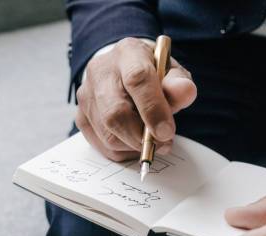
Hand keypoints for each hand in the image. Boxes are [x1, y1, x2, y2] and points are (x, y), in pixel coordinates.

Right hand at [75, 37, 196, 161]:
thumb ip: (179, 83)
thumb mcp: (171, 72)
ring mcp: (86, 96)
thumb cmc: (150, 74)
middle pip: (115, 113)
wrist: (122, 71)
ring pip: (108, 134)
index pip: (137, 79)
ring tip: (151, 142)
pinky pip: (101, 145)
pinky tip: (134, 143)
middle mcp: (100, 72)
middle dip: (141, 136)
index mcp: (127, 53)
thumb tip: (185, 92)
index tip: (166, 132)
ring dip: (133, 146)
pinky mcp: (81, 116)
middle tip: (162, 144)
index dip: (153, 109)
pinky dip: (122, 151)